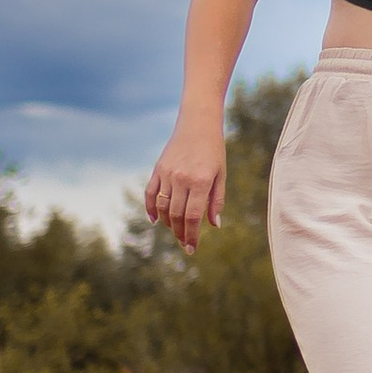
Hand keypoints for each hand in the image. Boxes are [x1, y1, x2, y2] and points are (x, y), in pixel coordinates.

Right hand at [143, 127, 225, 253]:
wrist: (197, 124)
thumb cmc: (214, 150)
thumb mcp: (221, 175)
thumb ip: (216, 200)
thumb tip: (214, 225)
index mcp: (200, 182)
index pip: (192, 217)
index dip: (191, 235)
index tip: (191, 248)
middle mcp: (181, 179)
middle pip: (177, 215)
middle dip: (180, 233)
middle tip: (184, 244)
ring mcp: (167, 174)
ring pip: (163, 207)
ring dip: (168, 223)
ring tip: (175, 231)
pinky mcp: (158, 169)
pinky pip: (151, 193)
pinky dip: (151, 208)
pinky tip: (155, 220)